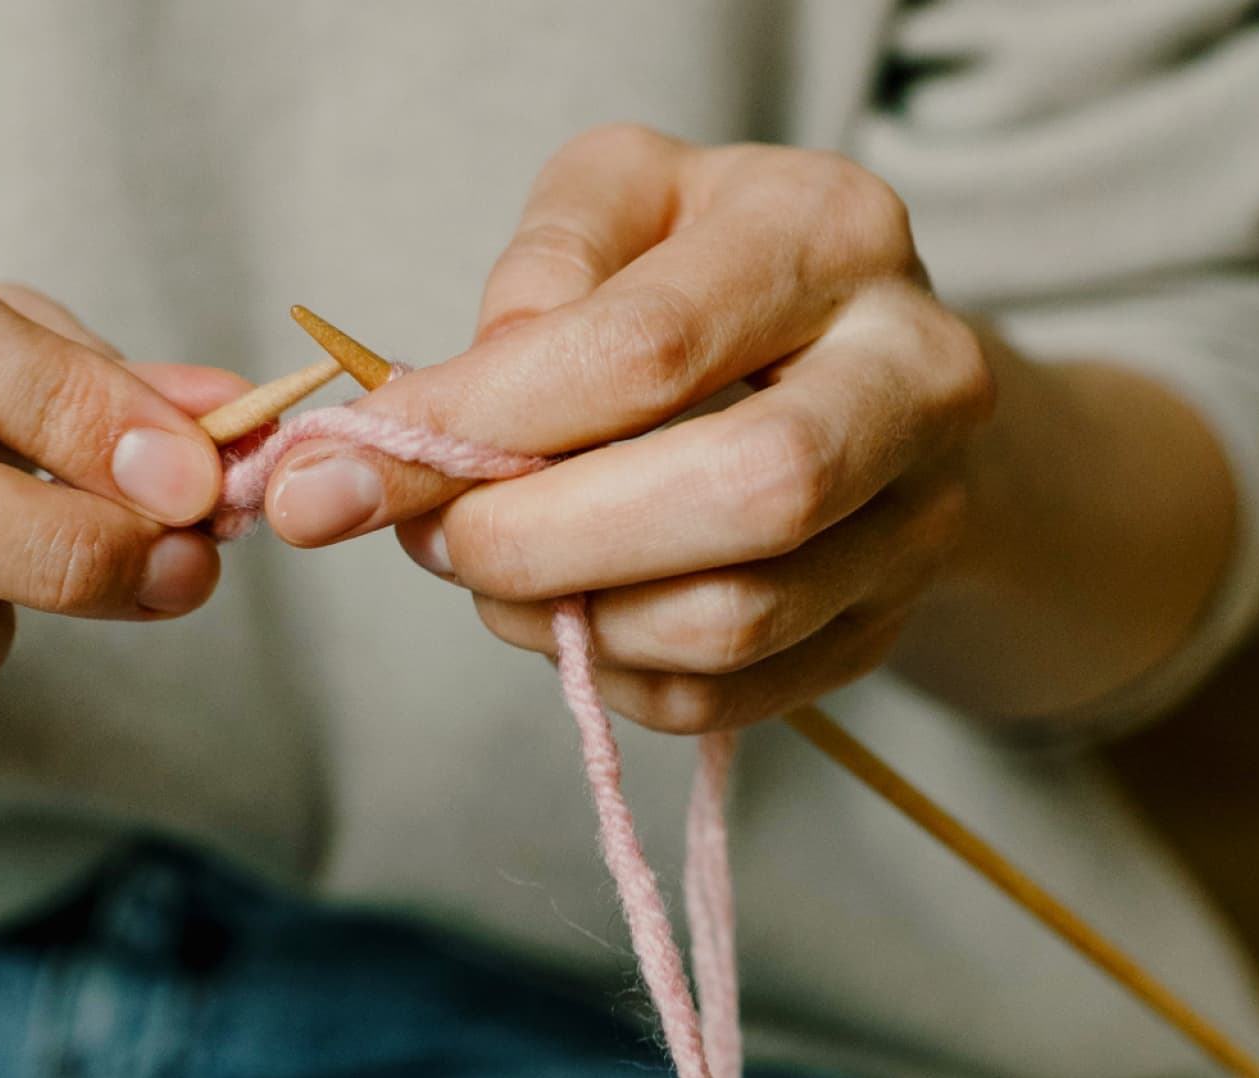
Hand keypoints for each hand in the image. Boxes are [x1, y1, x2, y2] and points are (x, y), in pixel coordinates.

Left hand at [263, 126, 994, 733]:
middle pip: (743, 493)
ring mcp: (919, 515)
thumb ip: (538, 273)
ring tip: (489, 567)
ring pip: (731, 619)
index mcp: (833, 233)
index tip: (340, 466)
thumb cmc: (707, 265)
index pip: (648, 349)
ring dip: (565, 616)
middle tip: (430, 537)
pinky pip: (726, 696)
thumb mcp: (620, 200)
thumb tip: (445, 412)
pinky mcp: (884, 624)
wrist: (862, 359)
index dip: (478, 420)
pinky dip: (609, 673)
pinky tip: (566, 609)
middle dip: (542, 539)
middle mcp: (915, 375)